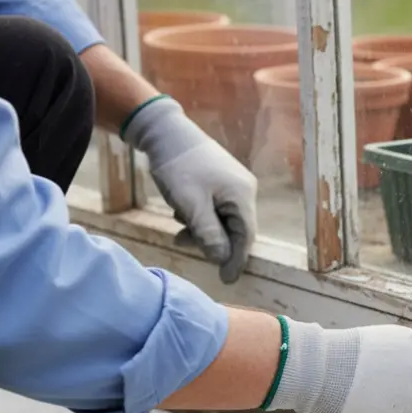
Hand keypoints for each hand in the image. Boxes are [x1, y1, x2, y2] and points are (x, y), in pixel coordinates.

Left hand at [122, 97, 257, 282]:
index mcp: (242, 196)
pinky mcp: (220, 179)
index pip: (246, 237)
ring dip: (202, 228)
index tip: (226, 280)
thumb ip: (208, 234)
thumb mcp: (190, 205)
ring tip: (178, 228)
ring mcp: (233, 183)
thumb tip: (222, 258)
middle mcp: (244, 190)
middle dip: (212, 241)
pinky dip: (200, 216)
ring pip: (223, 218)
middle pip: (235, 228)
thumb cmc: (179, 168)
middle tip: (184, 244)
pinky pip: (216, 207)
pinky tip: (181, 212)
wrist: (166, 132)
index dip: (236, 260)